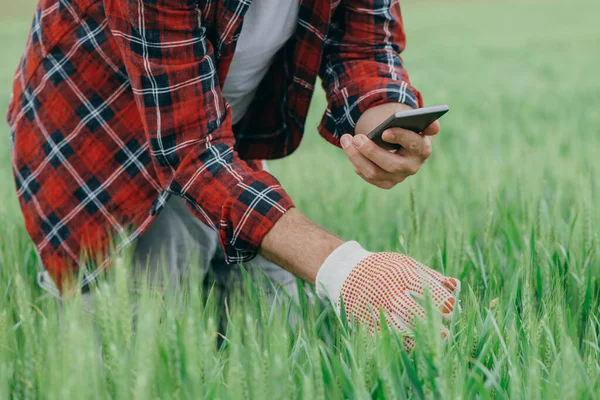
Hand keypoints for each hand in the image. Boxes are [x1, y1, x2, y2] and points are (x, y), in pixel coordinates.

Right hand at [315, 242, 460, 349]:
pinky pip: (382, 336)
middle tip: (447, 333)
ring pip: (396, 327)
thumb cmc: (384, 268)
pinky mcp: (363, 321)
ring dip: (416, 338)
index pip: (424, 288)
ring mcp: (373, 307)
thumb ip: (432, 276)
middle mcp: (386, 290)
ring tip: (432, 344)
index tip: (452, 310)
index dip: (441, 301)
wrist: (346, 271)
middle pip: (410, 310)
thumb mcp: (407, 264)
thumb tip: (456, 286)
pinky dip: (398, 343)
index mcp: (399, 273)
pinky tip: (412, 346)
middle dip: (431, 323)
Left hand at [341, 103, 439, 188]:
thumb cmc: (407, 128)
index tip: (384, 131)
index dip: (400, 137)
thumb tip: (434, 126)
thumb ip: (425, 122)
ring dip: (356, 156)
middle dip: (371, 151)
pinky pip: (368, 176)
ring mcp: (399, 177)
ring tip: (346, 139)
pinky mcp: (386, 183)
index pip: (414, 144)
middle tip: (356, 137)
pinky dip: (357, 163)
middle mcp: (412, 166)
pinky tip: (350, 150)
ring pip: (374, 173)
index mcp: (423, 148)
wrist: (402, 143)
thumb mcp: (415, 122)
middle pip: (391, 164)